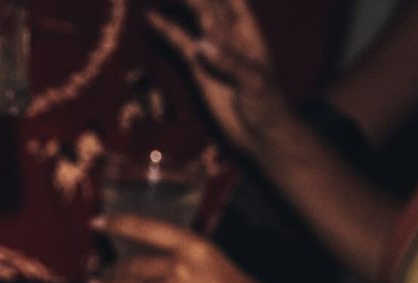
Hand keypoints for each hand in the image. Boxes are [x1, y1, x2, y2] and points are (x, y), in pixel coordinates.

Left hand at [87, 215, 298, 282]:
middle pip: (133, 265)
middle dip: (110, 269)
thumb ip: (180, 258)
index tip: (97, 223)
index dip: (120, 225)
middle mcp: (181, 267)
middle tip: (96, 270)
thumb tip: (147, 264)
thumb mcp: (211, 259)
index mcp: (194, 245)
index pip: (148, 229)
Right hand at [148, 0, 286, 157]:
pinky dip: (165, 29)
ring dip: (178, 2)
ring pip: (192, 16)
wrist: (259, 133)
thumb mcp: (254, 82)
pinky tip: (150, 17)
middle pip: (207, 1)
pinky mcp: (196, 66)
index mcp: (247, 28)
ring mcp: (210, 47)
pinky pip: (179, 43)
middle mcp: (228, 31)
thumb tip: (201, 45)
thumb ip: (230, 62)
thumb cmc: (266, 104)